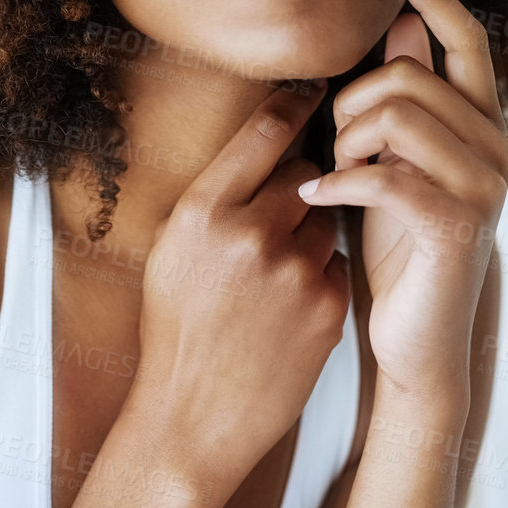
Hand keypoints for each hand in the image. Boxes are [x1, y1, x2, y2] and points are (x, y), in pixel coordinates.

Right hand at [129, 77, 351, 493]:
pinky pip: (336, 262)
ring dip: (308, 233)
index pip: (264, 129)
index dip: (294, 104)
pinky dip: (319, 275)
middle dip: (297, 185)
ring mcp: (295, 271)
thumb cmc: (176, 326)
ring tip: (272, 275)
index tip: (312, 92)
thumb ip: (216, 193)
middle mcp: (251, 233)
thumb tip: (264, 141)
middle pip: (304, 171)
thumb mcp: (172, 247)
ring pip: (325, 217)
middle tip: (275, 216)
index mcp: (203, 210)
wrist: (194, 415)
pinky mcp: (328, 306)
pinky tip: (287, 307)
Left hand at [301, 0, 507, 404]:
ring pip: (395, 117)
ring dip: (345, 143)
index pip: (468, 39)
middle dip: (351, 105)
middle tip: (335, 149)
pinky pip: (385, 173)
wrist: (413, 336)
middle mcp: (496, 148)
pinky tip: (316, 198)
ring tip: (333, 176)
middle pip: (408, 78)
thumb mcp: (394, 159)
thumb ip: (404, 99)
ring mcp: (484, 188)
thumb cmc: (396, 243)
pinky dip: (338, 182)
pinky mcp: (457, 226)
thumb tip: (403, 27)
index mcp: (482, 124)